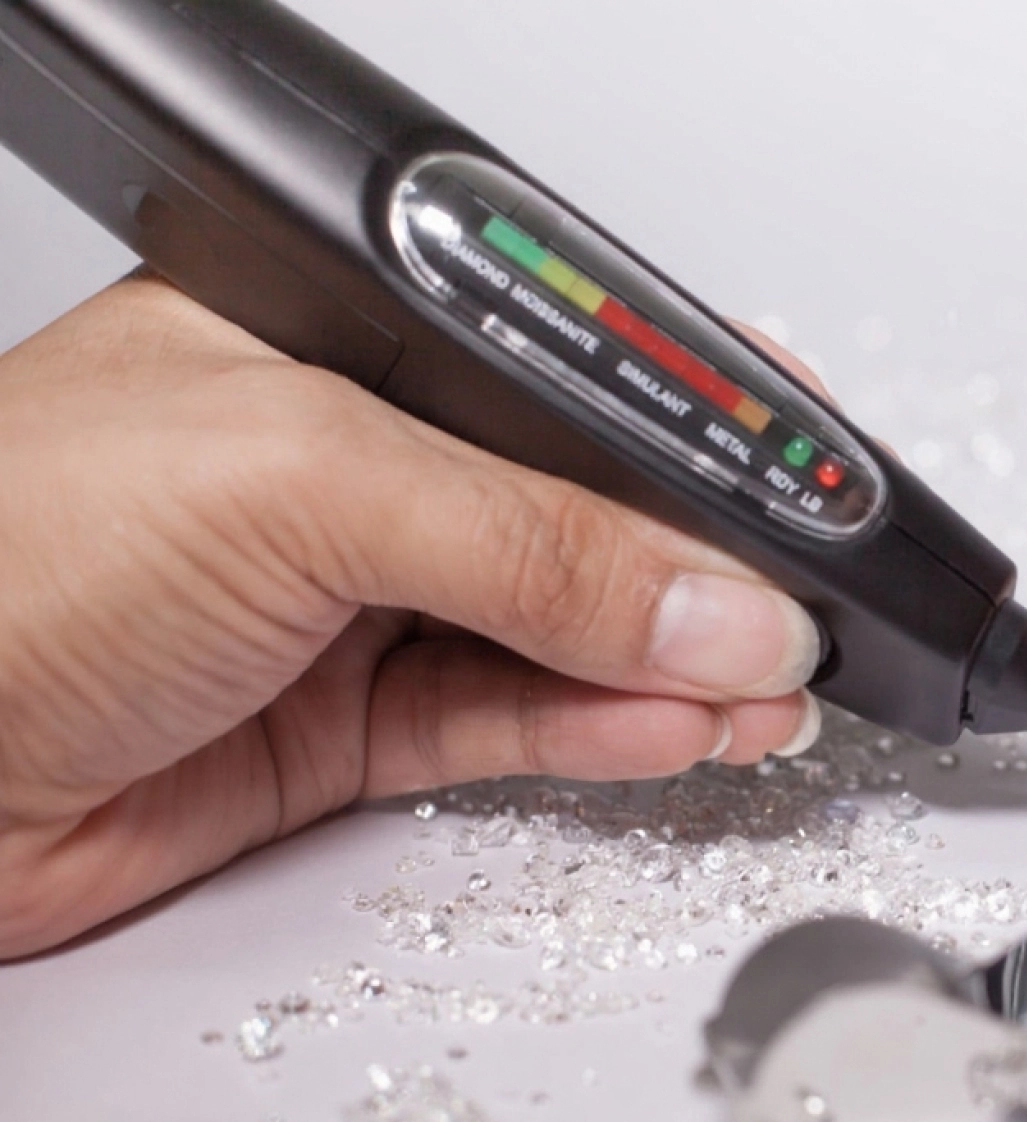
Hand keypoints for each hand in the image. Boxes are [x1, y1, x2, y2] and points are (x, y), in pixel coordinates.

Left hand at [0, 274, 826, 957]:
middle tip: (804, 618)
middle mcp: (355, 468)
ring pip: (569, 631)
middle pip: (584, 514)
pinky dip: (610, 731)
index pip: (565, 376)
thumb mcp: (305, 484)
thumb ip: (533, 545)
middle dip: (705, 570)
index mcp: (339, 343)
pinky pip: (519, 723)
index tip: (803, 491)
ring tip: (773, 693)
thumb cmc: (3, 556)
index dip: (693, 432)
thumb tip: (711, 601)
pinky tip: (680, 728)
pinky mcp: (348, 727)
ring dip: (680, 666)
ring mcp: (357, 603)